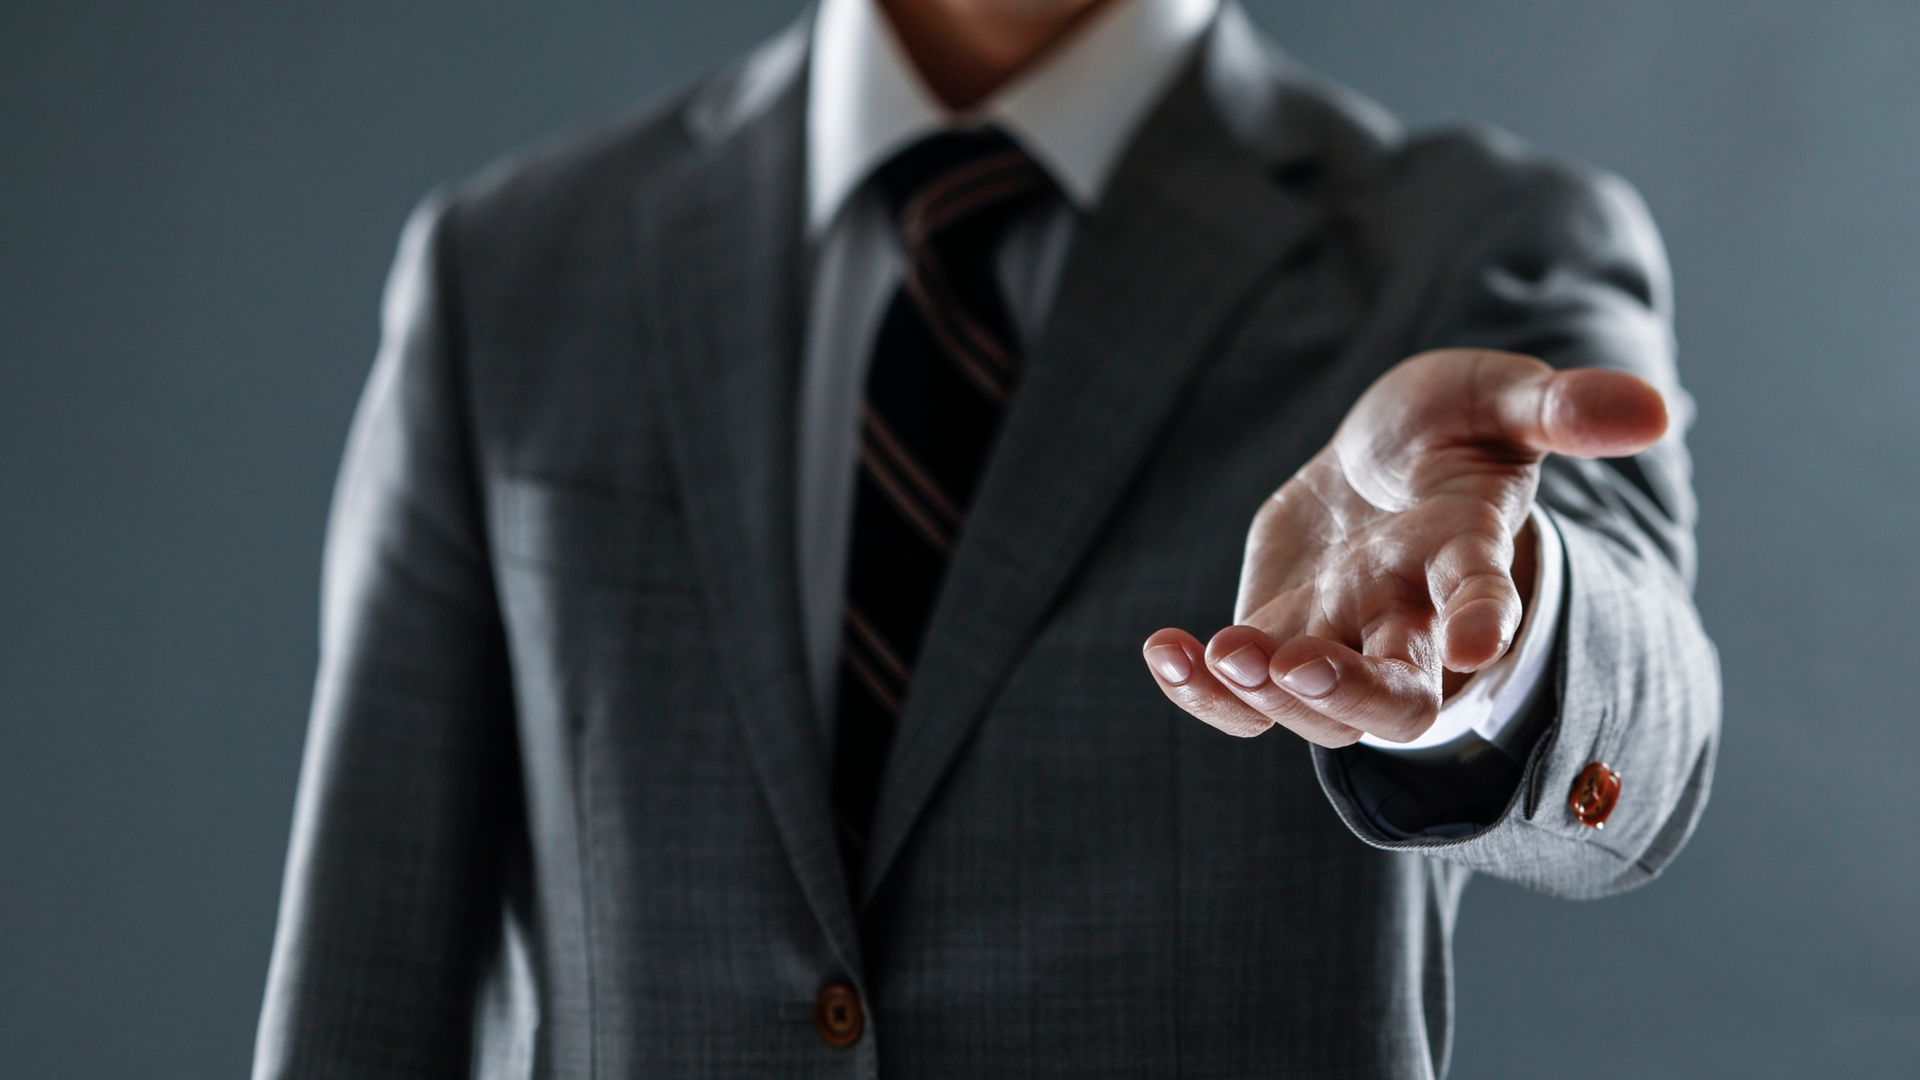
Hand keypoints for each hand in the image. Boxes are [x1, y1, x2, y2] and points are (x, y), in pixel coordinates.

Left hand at [1140, 348, 1666, 746]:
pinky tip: (1166, 651)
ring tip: (1220, 652)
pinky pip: (1241, 693)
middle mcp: (1408, 622)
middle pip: (1394, 697)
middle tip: (1299, 669)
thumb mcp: (1498, 398)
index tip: (1479, 637)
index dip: (1484, 621)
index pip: (1485, 605)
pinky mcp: (1279, 637)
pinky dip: (1204, 688)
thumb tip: (1656, 406)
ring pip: (1312, 706)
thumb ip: (1561, 406)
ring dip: (1266, 691)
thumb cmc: (1451, 431)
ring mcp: (1339, 639)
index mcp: (1469, 561)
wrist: (1381, 462)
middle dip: (1351, 695)